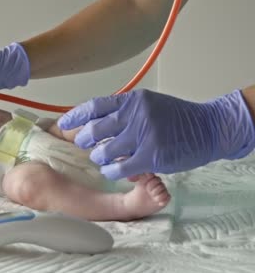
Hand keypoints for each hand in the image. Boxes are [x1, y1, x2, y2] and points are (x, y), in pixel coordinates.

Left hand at [57, 89, 254, 179]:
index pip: (94, 106)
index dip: (74, 117)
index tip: (62, 124)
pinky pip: (120, 168)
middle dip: (83, 141)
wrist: (209, 128)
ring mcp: (143, 136)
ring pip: (103, 152)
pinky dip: (112, 171)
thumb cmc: (176, 118)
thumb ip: (123, 111)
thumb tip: (94, 121)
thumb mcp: (147, 104)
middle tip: (85, 146)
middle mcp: (135, 115)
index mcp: (132, 101)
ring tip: (102, 160)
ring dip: (98, 158)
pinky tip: (114, 171)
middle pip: (93, 130)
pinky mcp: (152, 156)